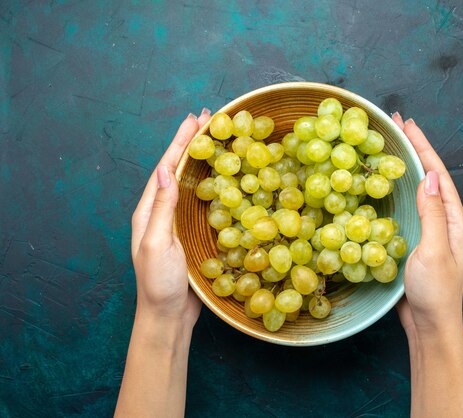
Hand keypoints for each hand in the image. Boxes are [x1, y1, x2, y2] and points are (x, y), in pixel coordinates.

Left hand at [116, 109, 211, 417]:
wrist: (167, 316)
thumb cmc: (159, 284)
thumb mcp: (158, 244)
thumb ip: (162, 208)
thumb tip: (164, 169)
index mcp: (149, 211)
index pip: (165, 167)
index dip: (180, 142)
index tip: (194, 119)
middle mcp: (161, 212)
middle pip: (177, 169)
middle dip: (191, 143)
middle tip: (209, 119)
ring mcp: (176, 223)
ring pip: (190, 183)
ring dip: (202, 160)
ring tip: (217, 141)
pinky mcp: (190, 234)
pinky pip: (201, 202)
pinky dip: (212, 184)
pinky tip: (223, 180)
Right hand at [392, 113, 462, 337]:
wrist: (430, 325)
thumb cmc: (435, 292)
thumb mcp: (434, 250)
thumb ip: (432, 213)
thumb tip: (428, 176)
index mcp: (454, 219)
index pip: (437, 174)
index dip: (423, 147)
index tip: (408, 124)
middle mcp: (444, 221)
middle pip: (428, 177)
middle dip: (414, 149)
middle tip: (396, 125)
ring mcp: (429, 231)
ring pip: (416, 190)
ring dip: (403, 167)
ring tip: (388, 147)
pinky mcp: (414, 241)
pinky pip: (406, 207)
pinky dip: (395, 190)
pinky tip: (382, 186)